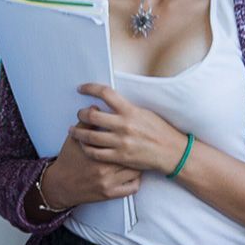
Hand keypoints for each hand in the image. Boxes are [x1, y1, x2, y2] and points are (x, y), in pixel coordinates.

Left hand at [72, 83, 188, 174]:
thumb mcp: (144, 112)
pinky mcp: (119, 157)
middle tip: (78, 114)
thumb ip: (126, 108)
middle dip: (80, 113)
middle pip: (91, 116)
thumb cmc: (160, 131)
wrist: (172, 152)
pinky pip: (95, 153)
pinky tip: (83, 145)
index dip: (90, 88)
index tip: (81, 88)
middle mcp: (124, 125)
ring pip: (89, 136)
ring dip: (77, 132)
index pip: (106, 93)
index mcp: (130, 111)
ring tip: (72, 130)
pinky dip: (86, 148)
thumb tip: (109, 100)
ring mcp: (121, 142)